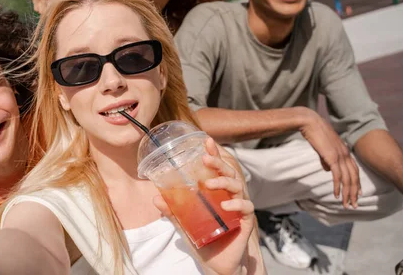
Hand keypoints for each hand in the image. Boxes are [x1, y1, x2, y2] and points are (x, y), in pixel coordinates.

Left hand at [154, 137, 260, 274]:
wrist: (217, 265)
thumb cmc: (203, 240)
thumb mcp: (185, 224)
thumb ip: (173, 212)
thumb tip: (156, 197)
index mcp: (215, 193)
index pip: (216, 169)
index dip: (213, 153)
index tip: (206, 140)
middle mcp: (228, 196)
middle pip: (228, 172)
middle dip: (218, 162)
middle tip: (205, 157)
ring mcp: (238, 207)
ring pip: (237, 186)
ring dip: (224, 181)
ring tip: (210, 184)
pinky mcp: (245, 221)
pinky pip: (246, 207)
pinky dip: (237, 204)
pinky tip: (226, 205)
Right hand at [299, 109, 360, 208]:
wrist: (310, 122)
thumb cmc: (315, 133)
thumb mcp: (323, 148)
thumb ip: (326, 159)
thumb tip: (327, 170)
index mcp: (345, 152)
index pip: (355, 171)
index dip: (357, 183)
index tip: (357, 194)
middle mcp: (346, 155)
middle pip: (354, 177)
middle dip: (355, 192)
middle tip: (354, 204)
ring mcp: (340, 156)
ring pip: (348, 179)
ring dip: (348, 193)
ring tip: (346, 204)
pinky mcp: (332, 157)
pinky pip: (338, 176)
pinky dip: (338, 187)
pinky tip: (337, 195)